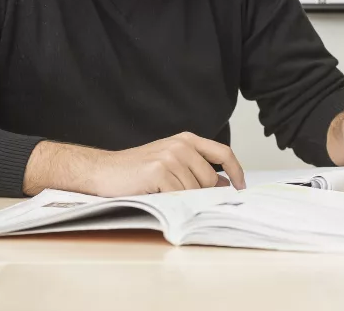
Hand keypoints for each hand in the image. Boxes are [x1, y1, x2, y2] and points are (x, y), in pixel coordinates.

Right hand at [23, 132, 245, 196]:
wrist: (103, 171)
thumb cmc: (137, 170)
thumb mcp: (171, 162)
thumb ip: (196, 169)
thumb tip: (223, 185)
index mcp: (187, 140)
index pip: (224, 153)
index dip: (237, 171)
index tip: (241, 187)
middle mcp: (182, 145)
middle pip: (210, 179)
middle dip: (201, 194)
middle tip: (180, 198)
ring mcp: (171, 157)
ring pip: (195, 190)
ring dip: (182, 199)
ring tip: (162, 194)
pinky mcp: (159, 171)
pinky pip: (179, 196)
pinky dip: (172, 203)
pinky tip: (157, 197)